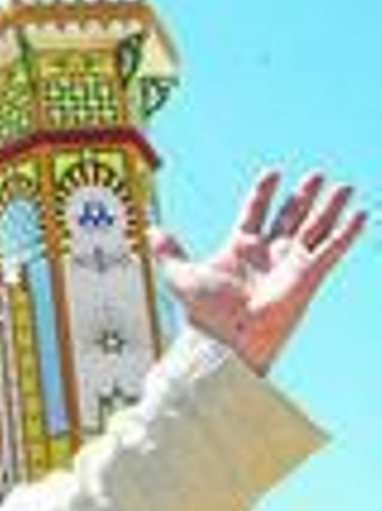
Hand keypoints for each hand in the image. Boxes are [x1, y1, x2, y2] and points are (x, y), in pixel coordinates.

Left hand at [149, 171, 365, 373]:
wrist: (229, 337)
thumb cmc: (205, 311)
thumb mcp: (180, 274)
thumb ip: (168, 251)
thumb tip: (149, 230)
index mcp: (240, 248)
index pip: (255, 212)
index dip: (263, 193)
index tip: (273, 172)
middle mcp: (268, 253)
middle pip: (291, 216)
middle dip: (304, 196)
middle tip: (318, 174)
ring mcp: (290, 263)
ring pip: (315, 227)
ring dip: (330, 207)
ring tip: (344, 185)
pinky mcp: (309, 275)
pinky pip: (333, 249)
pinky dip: (348, 232)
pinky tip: (361, 214)